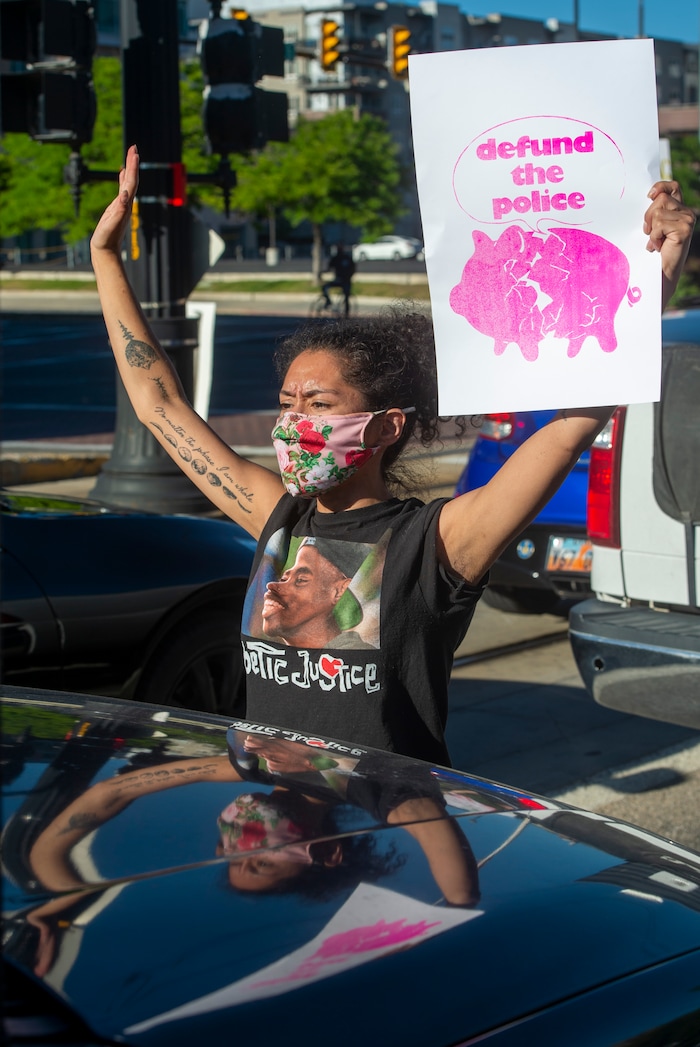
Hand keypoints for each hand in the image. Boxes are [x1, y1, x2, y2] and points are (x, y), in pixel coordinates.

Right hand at [90, 145, 139, 254]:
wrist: (106, 250)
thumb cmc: (107, 238)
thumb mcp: (112, 224)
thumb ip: (119, 210)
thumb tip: (125, 194)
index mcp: (125, 204)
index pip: (131, 181)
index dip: (133, 166)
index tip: (134, 152)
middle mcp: (126, 202)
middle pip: (132, 179)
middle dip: (133, 163)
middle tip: (134, 147)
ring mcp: (122, 204)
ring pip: (128, 182)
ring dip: (130, 168)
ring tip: (131, 155)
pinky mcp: (117, 207)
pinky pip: (121, 188)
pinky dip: (123, 178)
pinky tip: (122, 173)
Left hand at [644, 180, 695, 307]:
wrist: (660, 275)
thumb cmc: (654, 253)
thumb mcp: (653, 228)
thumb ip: (654, 212)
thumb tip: (648, 196)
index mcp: (680, 210)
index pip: (672, 186)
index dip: (661, 186)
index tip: (649, 195)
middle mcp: (687, 213)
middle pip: (660, 199)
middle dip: (648, 216)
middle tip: (649, 233)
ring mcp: (688, 220)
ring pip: (658, 212)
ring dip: (651, 229)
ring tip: (655, 242)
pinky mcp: (685, 229)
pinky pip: (659, 224)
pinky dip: (654, 236)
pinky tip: (658, 247)